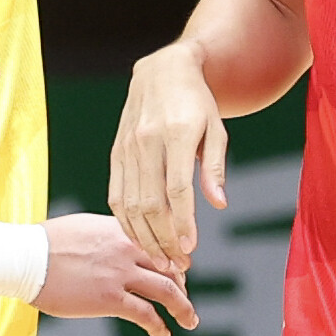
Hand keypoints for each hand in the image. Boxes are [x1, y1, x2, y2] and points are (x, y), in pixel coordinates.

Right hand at [35, 213, 198, 335]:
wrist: (25, 258)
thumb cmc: (46, 243)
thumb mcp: (85, 227)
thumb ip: (109, 235)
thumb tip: (118, 244)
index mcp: (122, 228)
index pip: (162, 242)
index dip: (174, 259)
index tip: (178, 272)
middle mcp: (127, 248)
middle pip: (171, 265)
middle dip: (182, 284)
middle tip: (184, 298)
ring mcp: (120, 273)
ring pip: (167, 290)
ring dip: (183, 307)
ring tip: (189, 320)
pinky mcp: (110, 298)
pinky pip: (145, 314)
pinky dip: (158, 325)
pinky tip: (162, 333)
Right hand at [107, 43, 228, 269]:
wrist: (162, 71)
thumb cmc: (197, 103)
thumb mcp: (216, 129)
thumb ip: (215, 167)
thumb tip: (219, 205)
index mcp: (176, 134)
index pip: (177, 189)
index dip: (182, 223)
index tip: (190, 248)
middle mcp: (146, 141)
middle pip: (151, 203)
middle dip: (163, 239)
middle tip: (178, 265)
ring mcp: (127, 148)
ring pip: (130, 203)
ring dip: (144, 237)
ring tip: (160, 259)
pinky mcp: (116, 153)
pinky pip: (116, 194)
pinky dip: (126, 221)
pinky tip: (139, 238)